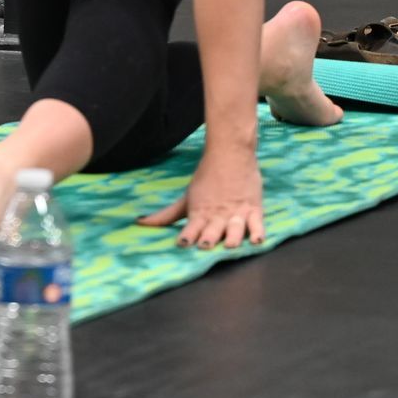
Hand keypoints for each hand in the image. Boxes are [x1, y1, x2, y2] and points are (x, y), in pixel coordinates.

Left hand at [137, 144, 263, 248]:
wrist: (230, 153)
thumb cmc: (206, 179)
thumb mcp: (186, 199)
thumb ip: (166, 215)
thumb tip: (139, 223)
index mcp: (199, 213)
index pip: (191, 228)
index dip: (187, 236)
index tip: (182, 243)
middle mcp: (217, 216)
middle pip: (213, 230)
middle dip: (209, 238)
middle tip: (205, 244)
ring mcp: (236, 213)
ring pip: (235, 229)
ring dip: (232, 237)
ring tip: (229, 245)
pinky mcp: (253, 210)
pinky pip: (257, 224)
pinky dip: (258, 232)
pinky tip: (257, 240)